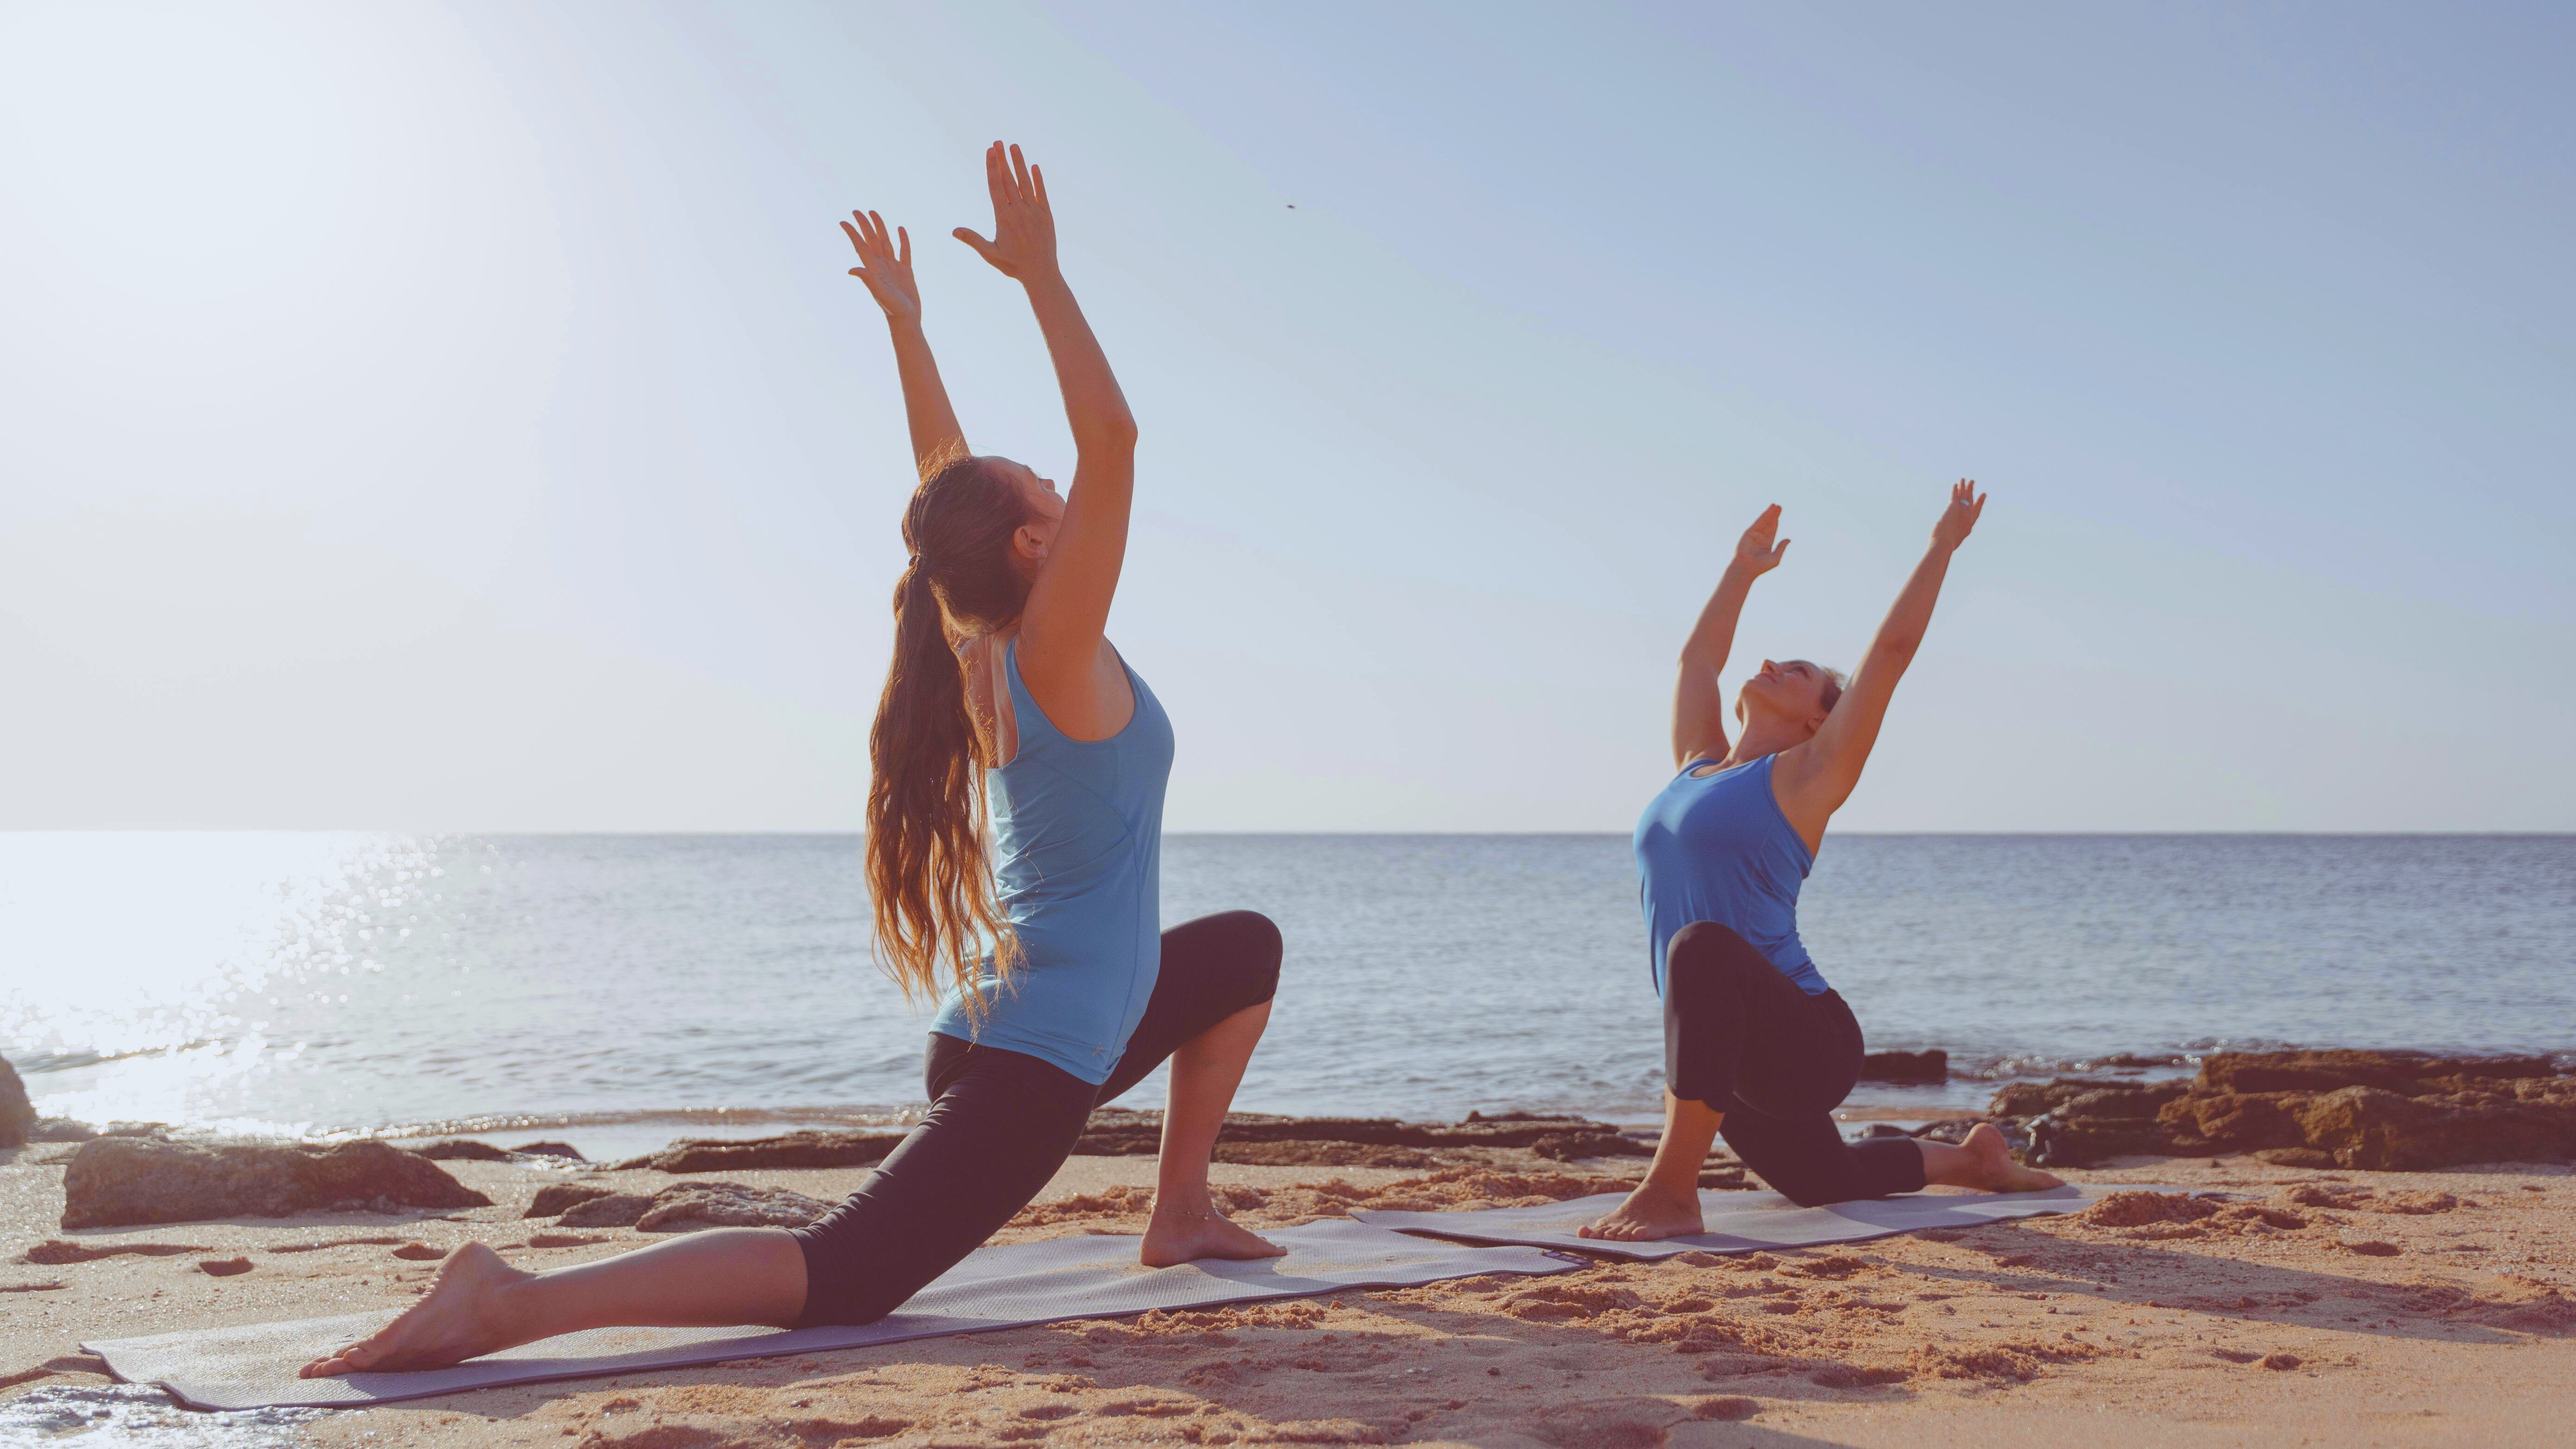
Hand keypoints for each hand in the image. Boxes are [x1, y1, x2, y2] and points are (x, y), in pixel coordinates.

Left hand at [840, 209, 920, 324]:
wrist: (907, 319)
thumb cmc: (892, 308)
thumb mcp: (879, 293)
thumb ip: (867, 279)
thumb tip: (851, 270)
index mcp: (873, 268)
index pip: (861, 246)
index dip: (852, 233)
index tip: (843, 221)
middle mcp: (881, 265)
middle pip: (871, 240)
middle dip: (865, 225)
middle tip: (857, 211)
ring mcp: (893, 267)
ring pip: (885, 242)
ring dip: (880, 228)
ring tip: (874, 213)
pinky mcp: (906, 271)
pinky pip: (904, 251)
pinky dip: (903, 240)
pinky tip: (900, 229)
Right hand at [953, 141, 1058, 282]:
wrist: (1041, 273)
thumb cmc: (1013, 265)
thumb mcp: (990, 254)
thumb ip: (973, 239)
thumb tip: (954, 231)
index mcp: (1004, 217)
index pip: (996, 186)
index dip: (992, 167)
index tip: (989, 152)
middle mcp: (1019, 211)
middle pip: (1009, 179)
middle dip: (1002, 159)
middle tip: (997, 142)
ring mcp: (1034, 211)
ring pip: (1025, 182)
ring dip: (1019, 163)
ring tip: (1014, 147)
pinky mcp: (1047, 215)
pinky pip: (1041, 193)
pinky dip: (1038, 180)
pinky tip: (1034, 167)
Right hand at [1730, 503, 1790, 577]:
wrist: (1747, 568)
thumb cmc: (1760, 566)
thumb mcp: (1775, 557)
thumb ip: (1781, 547)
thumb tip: (1788, 539)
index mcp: (1766, 543)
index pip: (1772, 529)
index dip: (1776, 520)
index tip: (1779, 512)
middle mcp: (1760, 538)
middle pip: (1768, 523)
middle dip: (1774, 515)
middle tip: (1779, 506)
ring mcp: (1754, 535)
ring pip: (1764, 522)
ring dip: (1769, 513)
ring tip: (1775, 505)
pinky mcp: (1749, 533)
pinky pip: (1758, 523)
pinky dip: (1763, 516)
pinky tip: (1768, 511)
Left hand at [1931, 479, 1986, 551]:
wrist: (1944, 545)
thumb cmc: (1945, 548)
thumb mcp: (1952, 544)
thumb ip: (1953, 539)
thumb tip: (1947, 544)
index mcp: (1969, 527)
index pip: (1976, 512)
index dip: (1980, 502)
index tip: (1983, 495)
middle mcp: (1967, 518)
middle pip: (1970, 501)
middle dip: (1971, 491)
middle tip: (1973, 482)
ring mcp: (1961, 512)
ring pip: (1963, 496)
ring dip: (1963, 487)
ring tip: (1964, 479)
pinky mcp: (1953, 508)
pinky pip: (1954, 496)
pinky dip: (1955, 490)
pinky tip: (1955, 484)